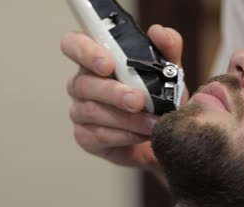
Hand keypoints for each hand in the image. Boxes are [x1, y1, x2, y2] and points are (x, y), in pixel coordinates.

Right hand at [60, 25, 187, 169]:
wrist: (162, 134)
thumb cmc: (157, 98)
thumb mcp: (169, 70)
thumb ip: (168, 47)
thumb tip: (158, 33)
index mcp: (95, 58)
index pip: (74, 44)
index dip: (86, 51)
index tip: (107, 64)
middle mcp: (82, 83)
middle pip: (84, 83)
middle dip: (113, 92)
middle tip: (137, 100)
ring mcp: (80, 111)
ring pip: (92, 111)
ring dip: (125, 118)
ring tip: (151, 122)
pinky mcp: (85, 136)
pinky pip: (98, 135)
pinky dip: (124, 135)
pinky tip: (141, 134)